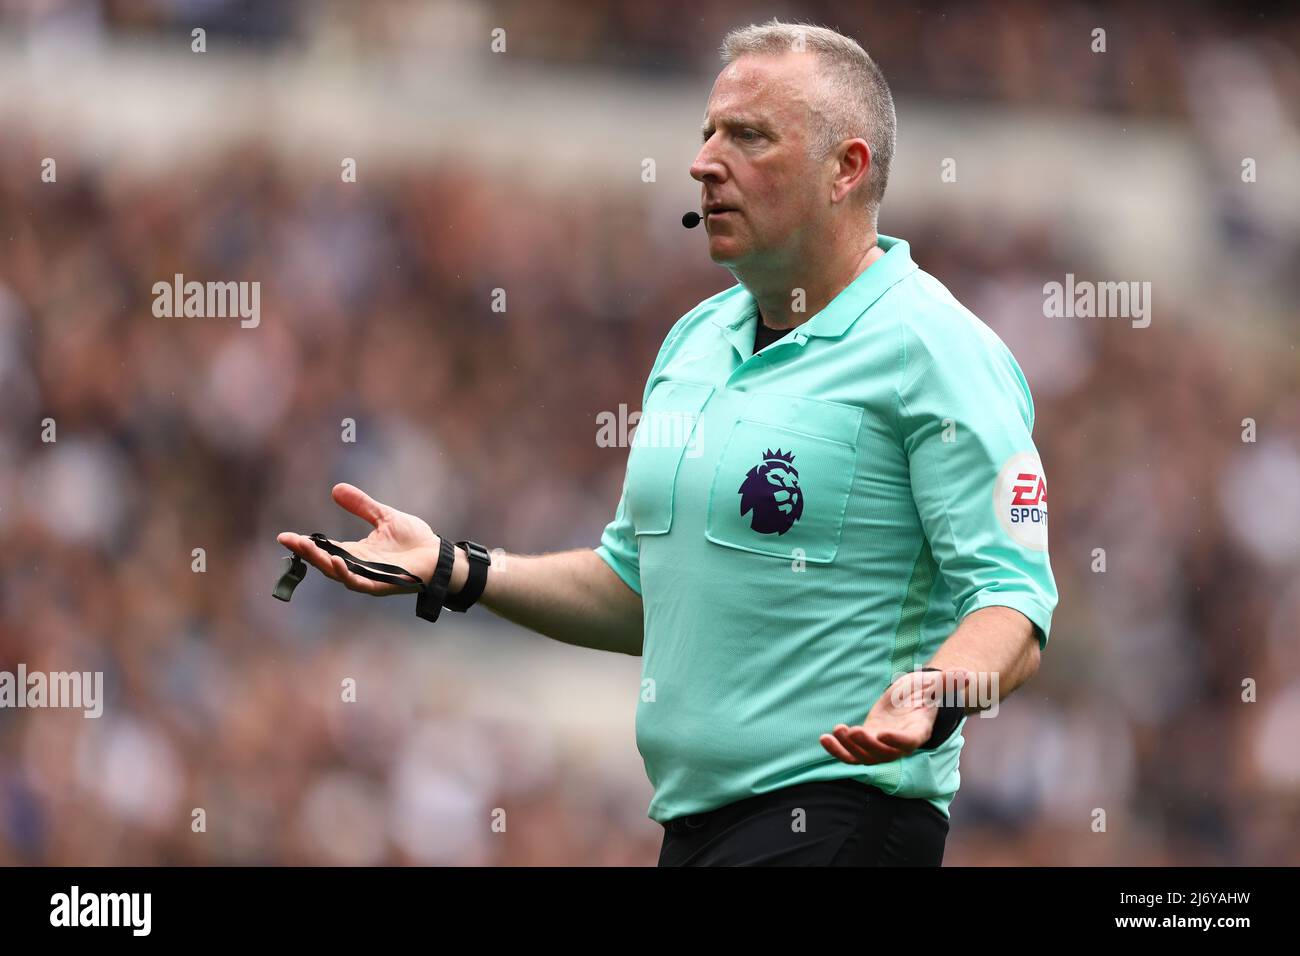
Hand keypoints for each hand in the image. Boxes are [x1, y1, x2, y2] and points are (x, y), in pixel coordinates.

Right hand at [276, 483, 441, 595]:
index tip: (285, 536)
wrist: (439, 555)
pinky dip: (347, 575)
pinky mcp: (384, 584)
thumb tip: (336, 489)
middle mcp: (359, 567)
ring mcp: (370, 577)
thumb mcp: (384, 517)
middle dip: (307, 552)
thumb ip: (362, 505)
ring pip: (339, 573)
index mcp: (357, 553)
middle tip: (289, 541)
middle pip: (326, 562)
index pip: (325, 549)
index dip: (306, 544)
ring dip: (322, 562)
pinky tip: (338, 562)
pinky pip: (361, 583)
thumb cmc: (414, 539)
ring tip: (307, 549)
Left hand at [819, 669, 967, 764]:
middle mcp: (898, 744)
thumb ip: (948, 683)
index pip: (909, 742)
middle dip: (866, 745)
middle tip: (852, 731)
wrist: (909, 700)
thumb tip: (967, 675)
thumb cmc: (924, 692)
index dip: (896, 741)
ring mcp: (881, 746)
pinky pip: (850, 754)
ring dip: (848, 749)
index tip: (882, 733)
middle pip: (883, 754)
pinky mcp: (866, 743)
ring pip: (864, 758)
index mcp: (917, 731)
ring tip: (836, 732)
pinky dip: (836, 750)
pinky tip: (824, 738)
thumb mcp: (934, 684)